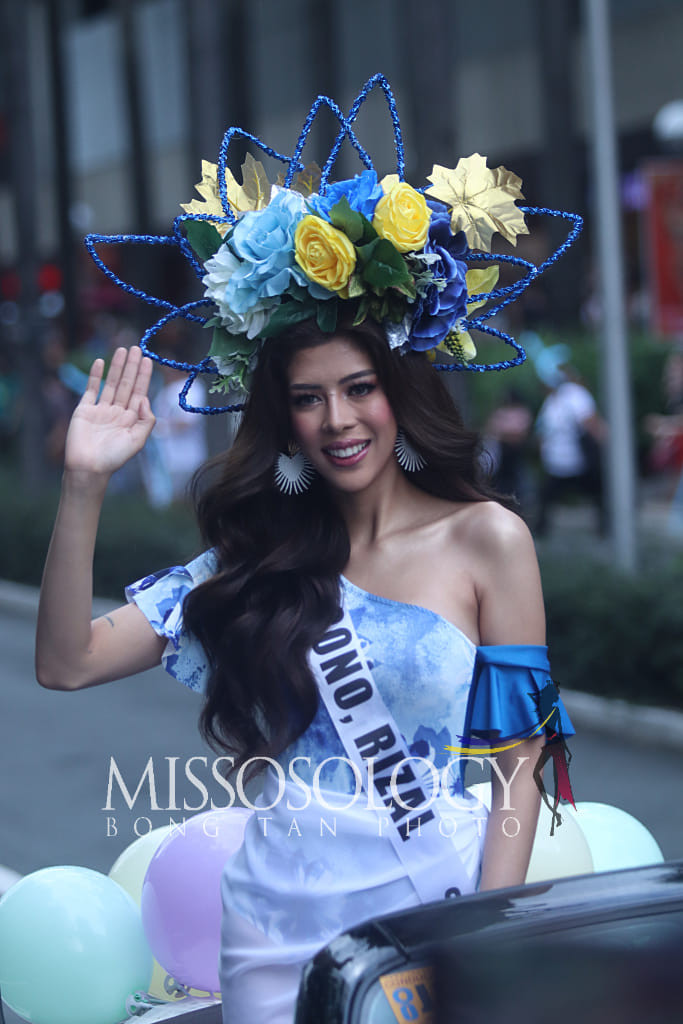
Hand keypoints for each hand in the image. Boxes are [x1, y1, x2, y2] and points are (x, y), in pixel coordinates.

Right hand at [64, 346, 155, 477]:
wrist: (88, 468)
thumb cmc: (114, 458)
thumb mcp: (138, 441)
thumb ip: (146, 420)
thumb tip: (144, 398)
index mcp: (131, 419)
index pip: (139, 392)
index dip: (143, 376)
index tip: (147, 359)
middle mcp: (117, 411)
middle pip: (126, 384)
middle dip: (131, 366)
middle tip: (135, 347)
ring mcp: (101, 409)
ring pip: (111, 383)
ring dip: (116, 366)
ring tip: (121, 349)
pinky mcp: (84, 410)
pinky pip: (91, 389)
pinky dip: (95, 376)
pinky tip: (101, 362)